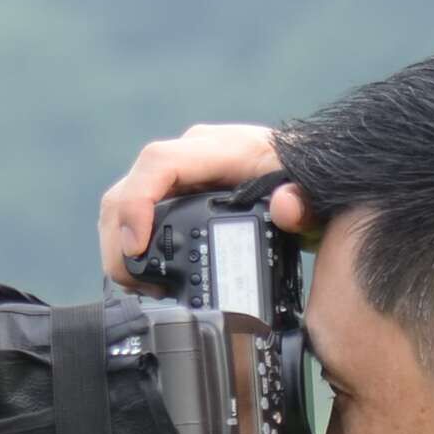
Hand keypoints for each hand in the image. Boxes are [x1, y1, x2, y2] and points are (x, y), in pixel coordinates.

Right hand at [98, 123, 311, 281]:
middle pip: (129, 186)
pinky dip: (131, 242)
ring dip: (119, 244)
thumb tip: (285, 206)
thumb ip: (304, 202)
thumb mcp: (314, 194)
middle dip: (119, 239)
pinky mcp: (176, 188)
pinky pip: (137, 208)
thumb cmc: (308, 180)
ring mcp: (180, 170)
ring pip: (123, 199)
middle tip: (136, 284)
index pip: (159, 163)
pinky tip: (147, 272)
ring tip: (144, 285)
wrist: (310, 170)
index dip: (137, 204)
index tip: (136, 248)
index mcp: (222, 149)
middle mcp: (192, 154)